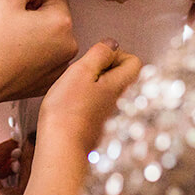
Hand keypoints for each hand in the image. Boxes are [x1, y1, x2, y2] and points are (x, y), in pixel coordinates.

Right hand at [0, 0, 77, 105]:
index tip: (18, 8)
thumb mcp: (6, 1)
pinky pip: (47, 56)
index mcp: (62, 22)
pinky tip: (16, 57)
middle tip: (12, 25)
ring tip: (12, 42)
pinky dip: (35, 54)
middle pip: (55, 15)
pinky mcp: (51, 79)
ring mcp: (61, 65)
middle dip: (36, 15)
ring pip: (51, 36)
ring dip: (36, 34)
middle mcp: (69, 45)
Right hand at [38, 40, 141, 154]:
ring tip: (72, 92)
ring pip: (107, 91)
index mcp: (120, 86)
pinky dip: (85, 103)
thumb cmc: (66, 111)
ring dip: (91, 86)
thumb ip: (99, 53)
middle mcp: (121, 102)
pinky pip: (97, 107)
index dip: (114, 54)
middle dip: (101, 70)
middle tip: (80, 75)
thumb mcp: (80, 71)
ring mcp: (110, 118)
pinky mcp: (98, 129)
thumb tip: (112, 44)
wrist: (60, 149)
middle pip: (120, 76)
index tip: (95, 59)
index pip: (134, 61)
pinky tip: (70, 108)